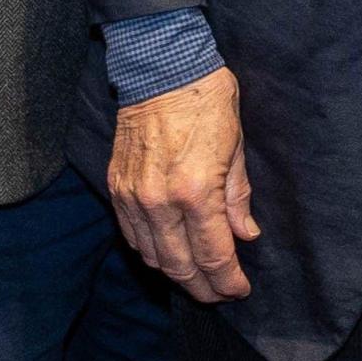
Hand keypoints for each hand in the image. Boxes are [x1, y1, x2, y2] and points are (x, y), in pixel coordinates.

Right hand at [109, 66, 258, 302]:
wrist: (160, 66)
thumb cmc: (205, 99)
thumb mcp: (236, 147)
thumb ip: (237, 197)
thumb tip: (245, 235)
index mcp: (196, 192)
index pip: (214, 256)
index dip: (229, 281)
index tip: (240, 289)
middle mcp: (160, 201)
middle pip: (180, 267)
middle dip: (203, 288)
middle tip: (220, 294)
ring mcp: (133, 196)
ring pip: (152, 256)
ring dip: (175, 273)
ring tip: (196, 277)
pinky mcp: (116, 187)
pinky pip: (131, 234)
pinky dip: (150, 251)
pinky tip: (167, 252)